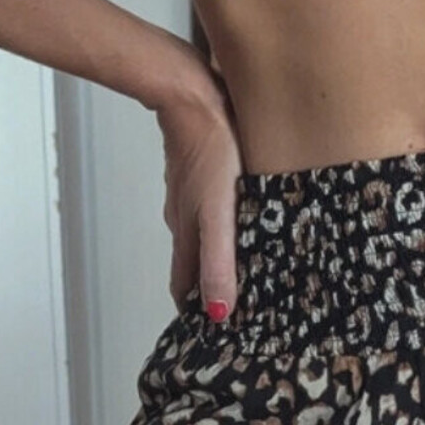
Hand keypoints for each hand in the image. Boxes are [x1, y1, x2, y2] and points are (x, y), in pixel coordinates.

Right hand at [154, 72, 242, 325]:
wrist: (191, 97)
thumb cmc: (209, 152)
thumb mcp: (219, 213)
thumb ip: (218, 260)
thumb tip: (218, 312)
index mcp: (185, 232)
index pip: (184, 284)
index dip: (195, 308)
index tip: (210, 328)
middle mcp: (181, 214)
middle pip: (192, 258)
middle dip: (208, 280)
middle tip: (233, 294)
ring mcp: (188, 188)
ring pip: (199, 228)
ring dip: (215, 247)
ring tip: (242, 254)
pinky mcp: (199, 165)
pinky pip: (207, 200)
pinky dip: (219, 215)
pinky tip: (239, 207)